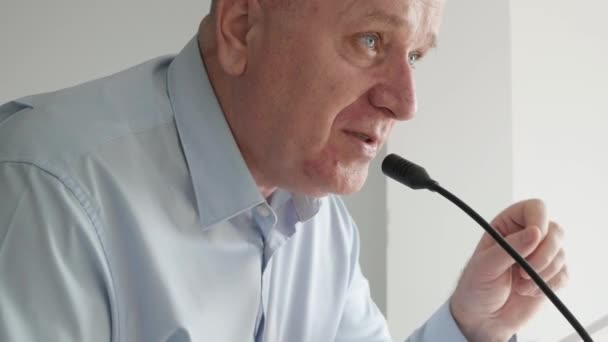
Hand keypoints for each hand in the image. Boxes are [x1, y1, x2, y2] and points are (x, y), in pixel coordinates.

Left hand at [450, 199, 568, 341]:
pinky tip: (528, 290)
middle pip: (554, 230)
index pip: (534, 208)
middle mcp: (526, 237)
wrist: (483, 318)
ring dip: (542, 273)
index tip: (536, 237)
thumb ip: (510, 248)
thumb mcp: (485, 266)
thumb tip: (536, 232)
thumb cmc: (476, 287)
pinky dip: (548, 285)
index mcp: (507, 226)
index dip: (539, 220)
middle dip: (543, 254)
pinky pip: (564, 274)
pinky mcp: (551, 276)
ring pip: (561, 253)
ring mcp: (541, 256)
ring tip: (519, 284)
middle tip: (523, 271)